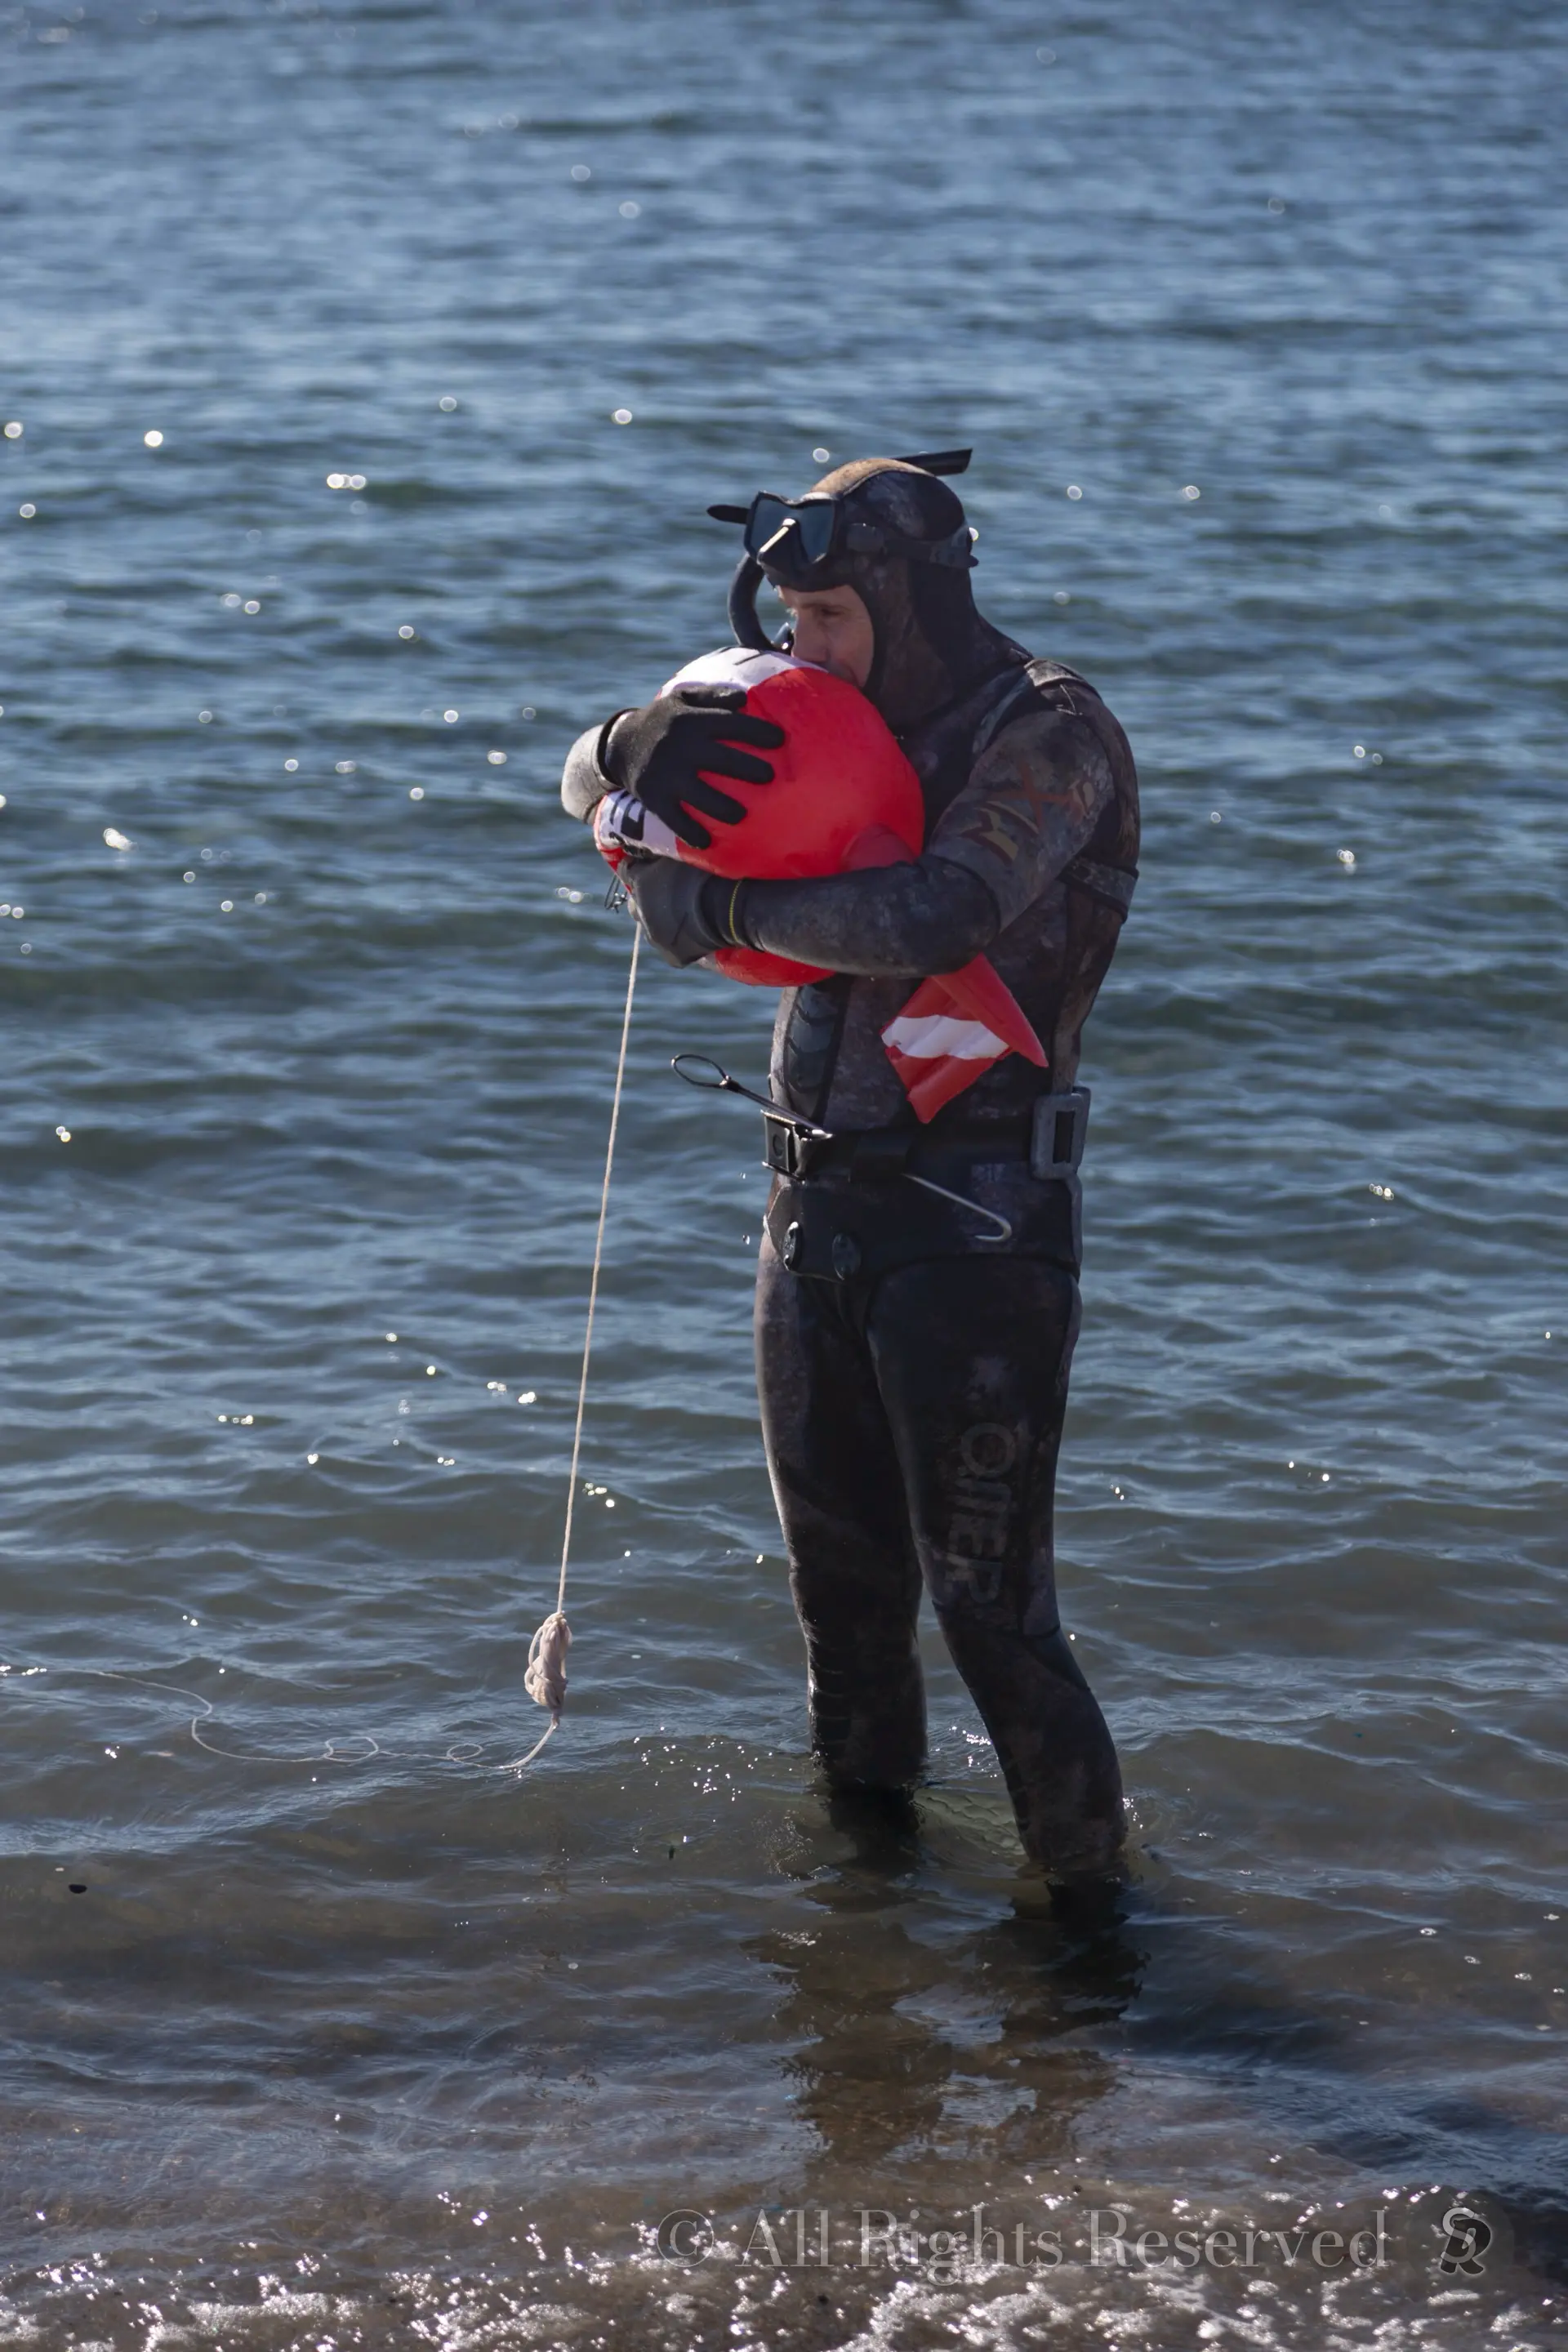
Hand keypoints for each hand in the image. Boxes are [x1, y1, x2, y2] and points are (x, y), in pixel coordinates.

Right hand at [602, 684, 782, 851]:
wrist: (620, 744)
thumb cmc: (663, 720)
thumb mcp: (682, 698)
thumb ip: (713, 695)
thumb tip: (745, 699)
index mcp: (691, 721)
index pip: (731, 724)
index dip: (757, 732)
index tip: (780, 740)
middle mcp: (680, 747)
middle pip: (722, 760)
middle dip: (749, 769)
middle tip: (769, 777)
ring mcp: (667, 774)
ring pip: (701, 795)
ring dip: (724, 808)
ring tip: (741, 815)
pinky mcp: (654, 797)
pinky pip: (675, 819)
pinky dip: (691, 832)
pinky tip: (707, 841)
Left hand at [625, 857, 736, 967]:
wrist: (731, 907)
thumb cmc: (709, 873)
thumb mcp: (681, 853)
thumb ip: (661, 856)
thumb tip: (654, 851)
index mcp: (640, 883)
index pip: (626, 871)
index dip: (639, 867)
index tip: (649, 865)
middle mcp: (641, 912)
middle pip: (636, 905)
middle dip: (647, 900)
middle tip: (667, 895)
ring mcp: (655, 937)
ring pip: (652, 928)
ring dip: (662, 922)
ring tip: (684, 917)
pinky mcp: (673, 956)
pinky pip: (672, 948)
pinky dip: (680, 942)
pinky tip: (695, 935)